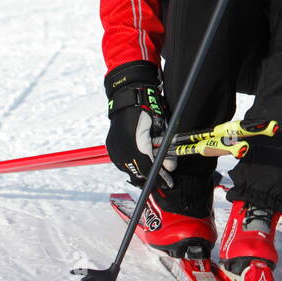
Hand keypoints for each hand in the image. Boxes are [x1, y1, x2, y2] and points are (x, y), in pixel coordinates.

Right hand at [105, 61, 174, 185]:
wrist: (129, 97)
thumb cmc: (148, 109)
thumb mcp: (161, 128)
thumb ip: (165, 149)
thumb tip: (170, 167)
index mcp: (137, 144)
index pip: (149, 169)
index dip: (160, 178)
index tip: (168, 183)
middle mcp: (123, 150)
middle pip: (138, 173)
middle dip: (151, 177)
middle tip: (163, 178)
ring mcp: (115, 149)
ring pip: (129, 170)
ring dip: (142, 171)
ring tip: (153, 168)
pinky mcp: (111, 148)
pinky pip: (122, 163)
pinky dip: (132, 164)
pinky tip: (140, 160)